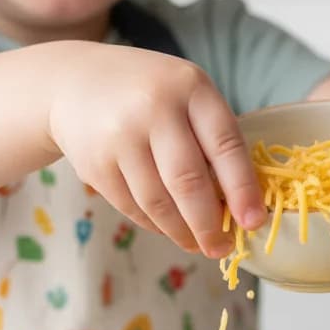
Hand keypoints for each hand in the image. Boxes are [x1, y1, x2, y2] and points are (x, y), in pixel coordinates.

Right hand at [44, 43, 265, 256]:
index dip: (243, 188)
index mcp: (191, 88)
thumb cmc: (151, 94)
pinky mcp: (94, 164)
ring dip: (182, 233)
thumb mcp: (188, 95)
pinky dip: (156, 225)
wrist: (76, 80)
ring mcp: (119, 137)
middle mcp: (154, 108)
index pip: (225, 144)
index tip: (254, 221)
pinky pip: (133, 207)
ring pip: (158, 202)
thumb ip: (213, 140)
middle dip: (209, 225)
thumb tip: (238, 208)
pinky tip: (169, 229)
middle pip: (188, 182)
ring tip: (198, 245)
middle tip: (222, 249)